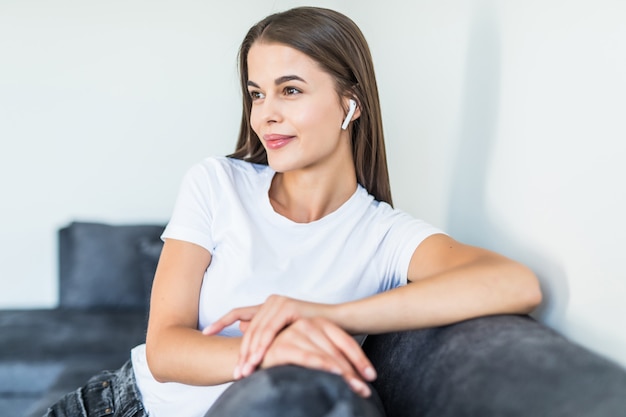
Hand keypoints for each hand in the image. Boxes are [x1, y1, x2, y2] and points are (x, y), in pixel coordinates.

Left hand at [203, 295, 328, 377]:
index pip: (238, 313)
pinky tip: (258, 359)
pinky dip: (264, 346)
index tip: (204, 333)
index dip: (220, 322)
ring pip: (258, 331)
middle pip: (247, 328)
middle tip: (233, 370)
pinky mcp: (289, 308)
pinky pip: (272, 330)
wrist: (339, 324)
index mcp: (267, 306)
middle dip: (240, 351)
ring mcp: (280, 302)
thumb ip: (264, 329)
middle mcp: (271, 301)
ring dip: (250, 352)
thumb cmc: (314, 330)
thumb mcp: (285, 332)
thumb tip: (242, 331)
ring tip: (244, 370)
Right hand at [260, 317, 376, 396]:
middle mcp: (308, 324)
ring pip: (327, 356)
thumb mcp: (312, 353)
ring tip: (355, 391)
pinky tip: (335, 378)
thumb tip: (357, 375)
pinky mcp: (283, 345)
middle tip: (365, 392)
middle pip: (338, 351)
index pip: (345, 341)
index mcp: (319, 323)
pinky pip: (309, 358)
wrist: (252, 358)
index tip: (371, 377)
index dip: (360, 360)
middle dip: (353, 373)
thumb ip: (328, 355)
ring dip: (344, 376)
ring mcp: (295, 333)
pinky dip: (323, 368)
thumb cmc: (284, 358)